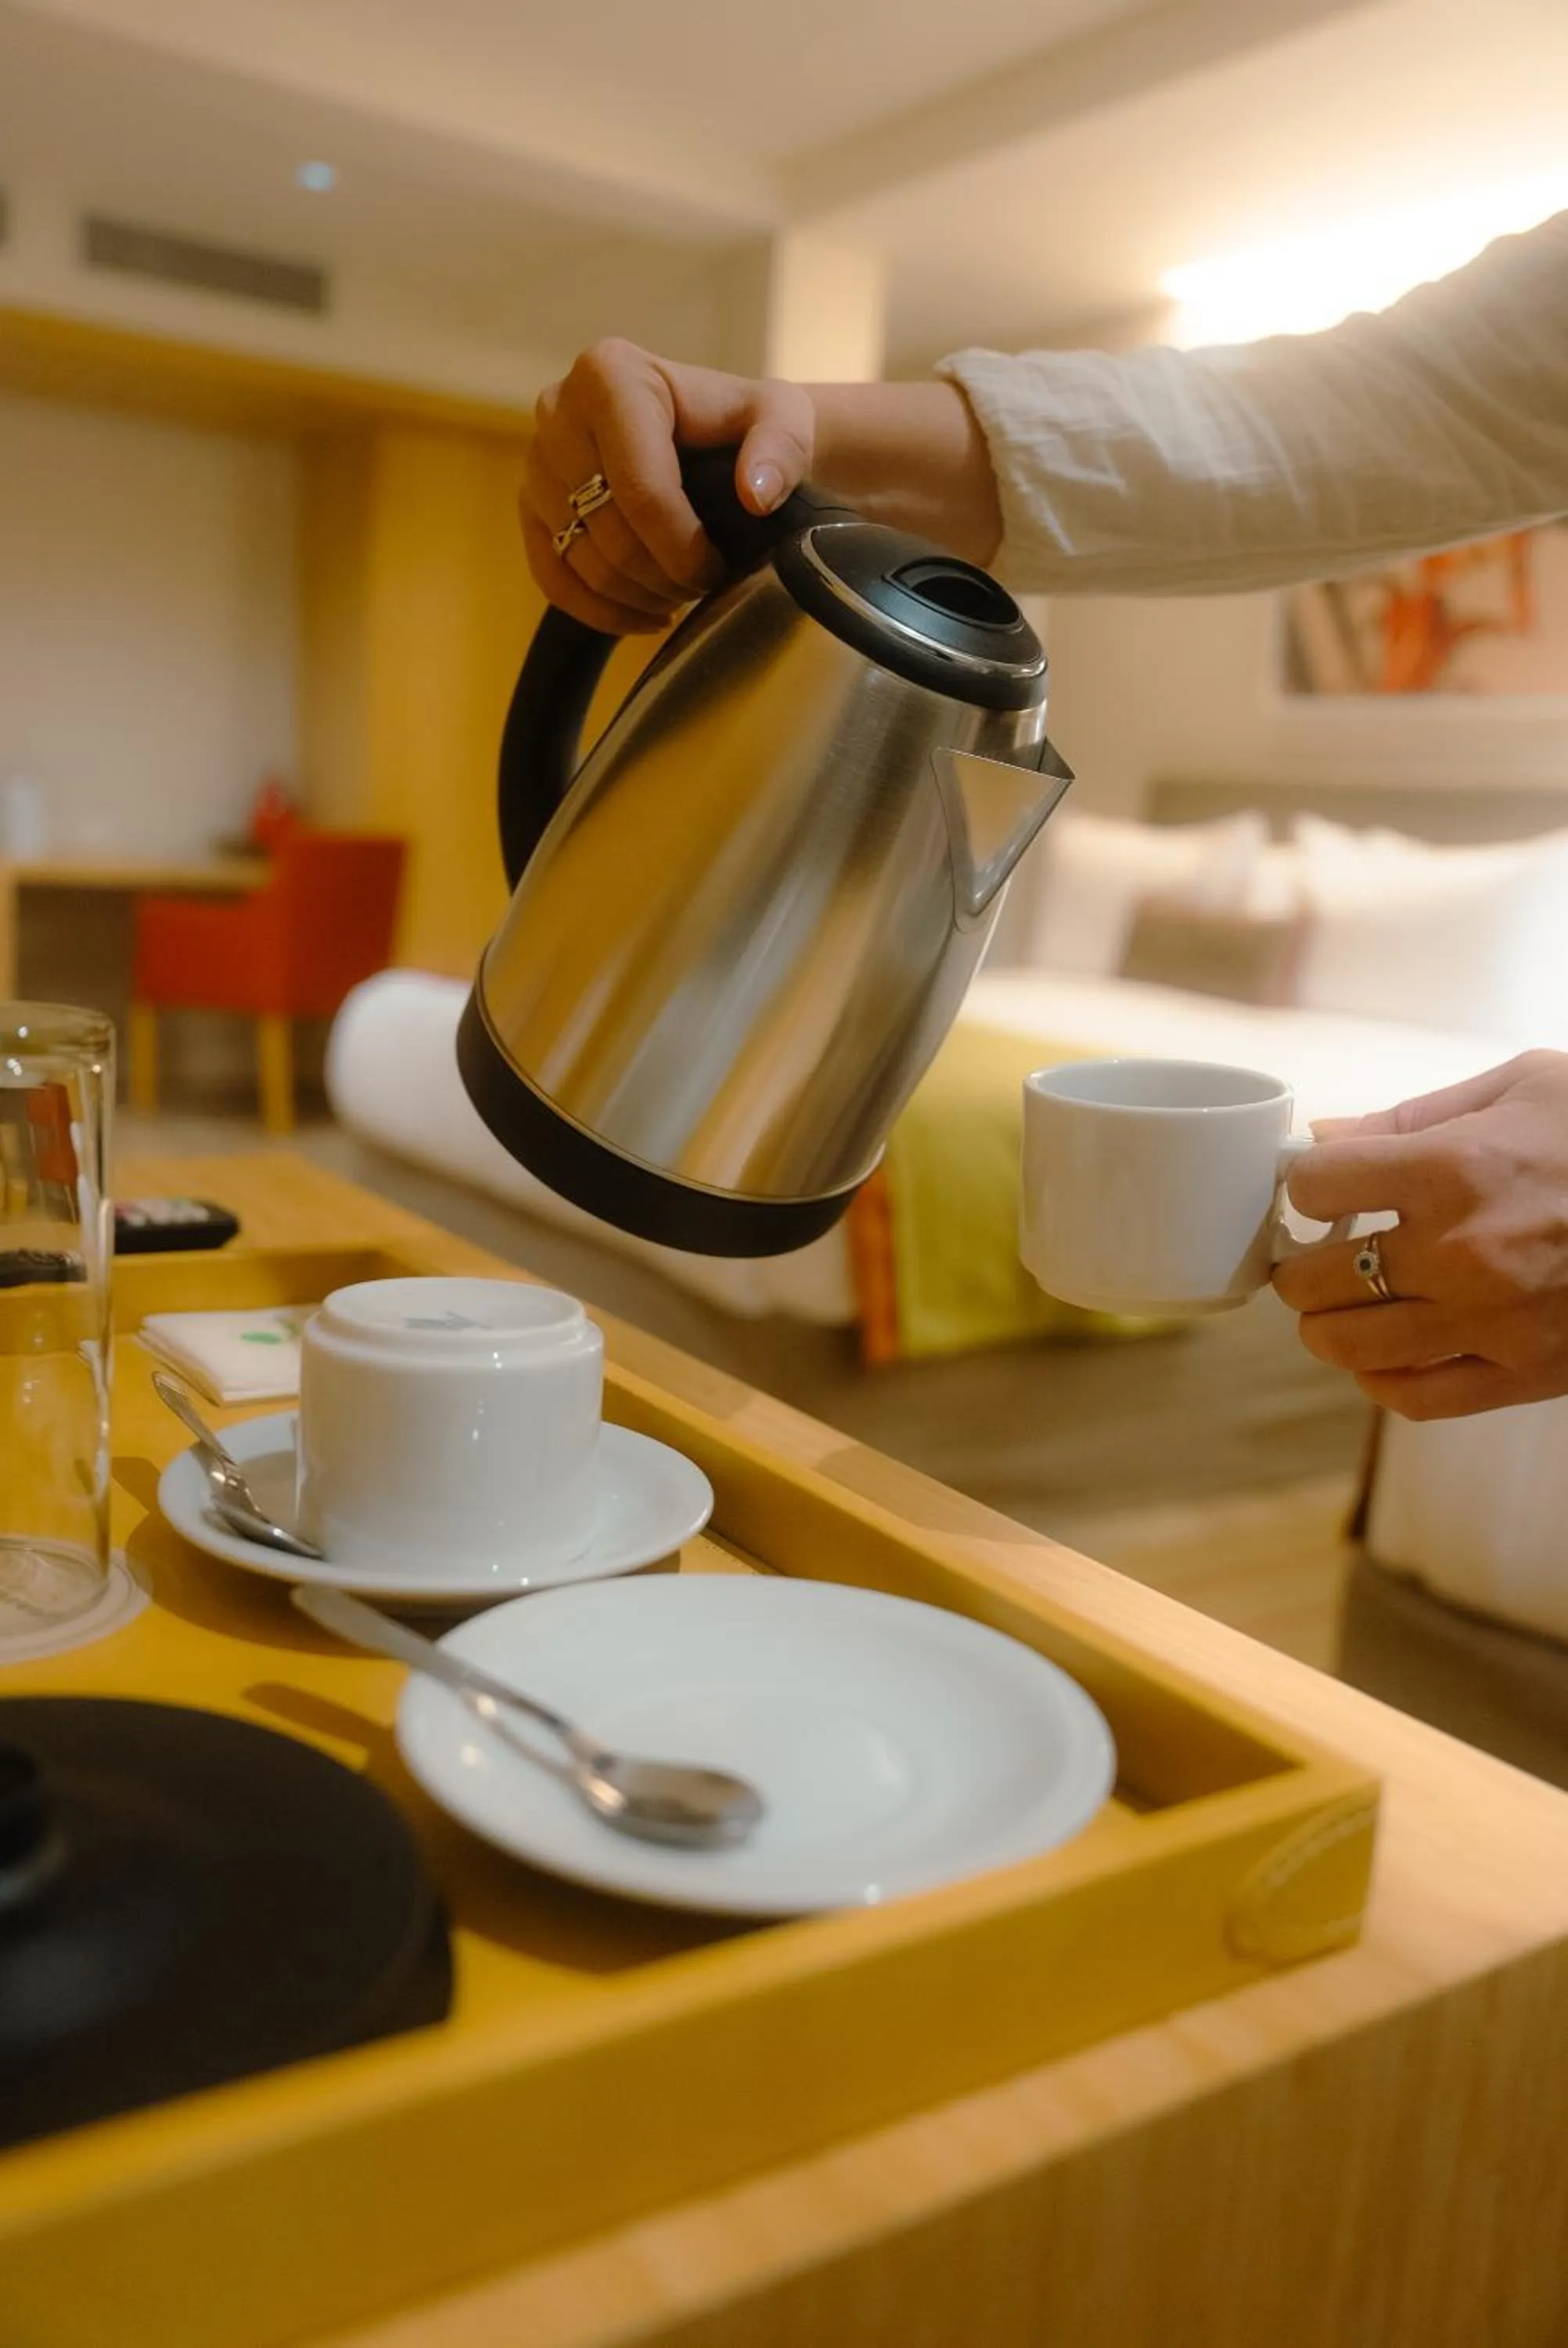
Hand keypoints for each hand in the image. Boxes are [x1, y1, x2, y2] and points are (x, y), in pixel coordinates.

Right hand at [520, 340, 815, 633]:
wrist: (713, 438)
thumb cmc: (744, 426)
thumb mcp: (783, 420)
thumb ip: (783, 447)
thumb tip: (755, 494)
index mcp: (610, 374)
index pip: (640, 487)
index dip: (682, 547)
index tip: (716, 569)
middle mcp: (558, 409)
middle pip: (607, 528)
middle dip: (662, 575)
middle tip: (701, 583)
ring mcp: (536, 461)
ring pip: (580, 559)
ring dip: (637, 594)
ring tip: (679, 593)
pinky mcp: (529, 506)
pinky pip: (551, 577)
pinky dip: (600, 610)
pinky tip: (645, 614)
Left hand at [1272, 1051, 1567, 1417]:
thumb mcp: (1523, 1086)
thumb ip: (1413, 1115)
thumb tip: (1325, 1135)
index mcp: (1456, 1168)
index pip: (1317, 1184)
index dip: (1308, 1182)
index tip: (1323, 1186)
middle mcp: (1463, 1252)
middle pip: (1316, 1279)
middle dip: (1303, 1264)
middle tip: (1315, 1253)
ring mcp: (1492, 1322)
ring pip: (1349, 1348)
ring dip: (1328, 1326)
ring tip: (1340, 1304)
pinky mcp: (1526, 1373)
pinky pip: (1415, 1399)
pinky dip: (1381, 1380)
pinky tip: (1385, 1354)